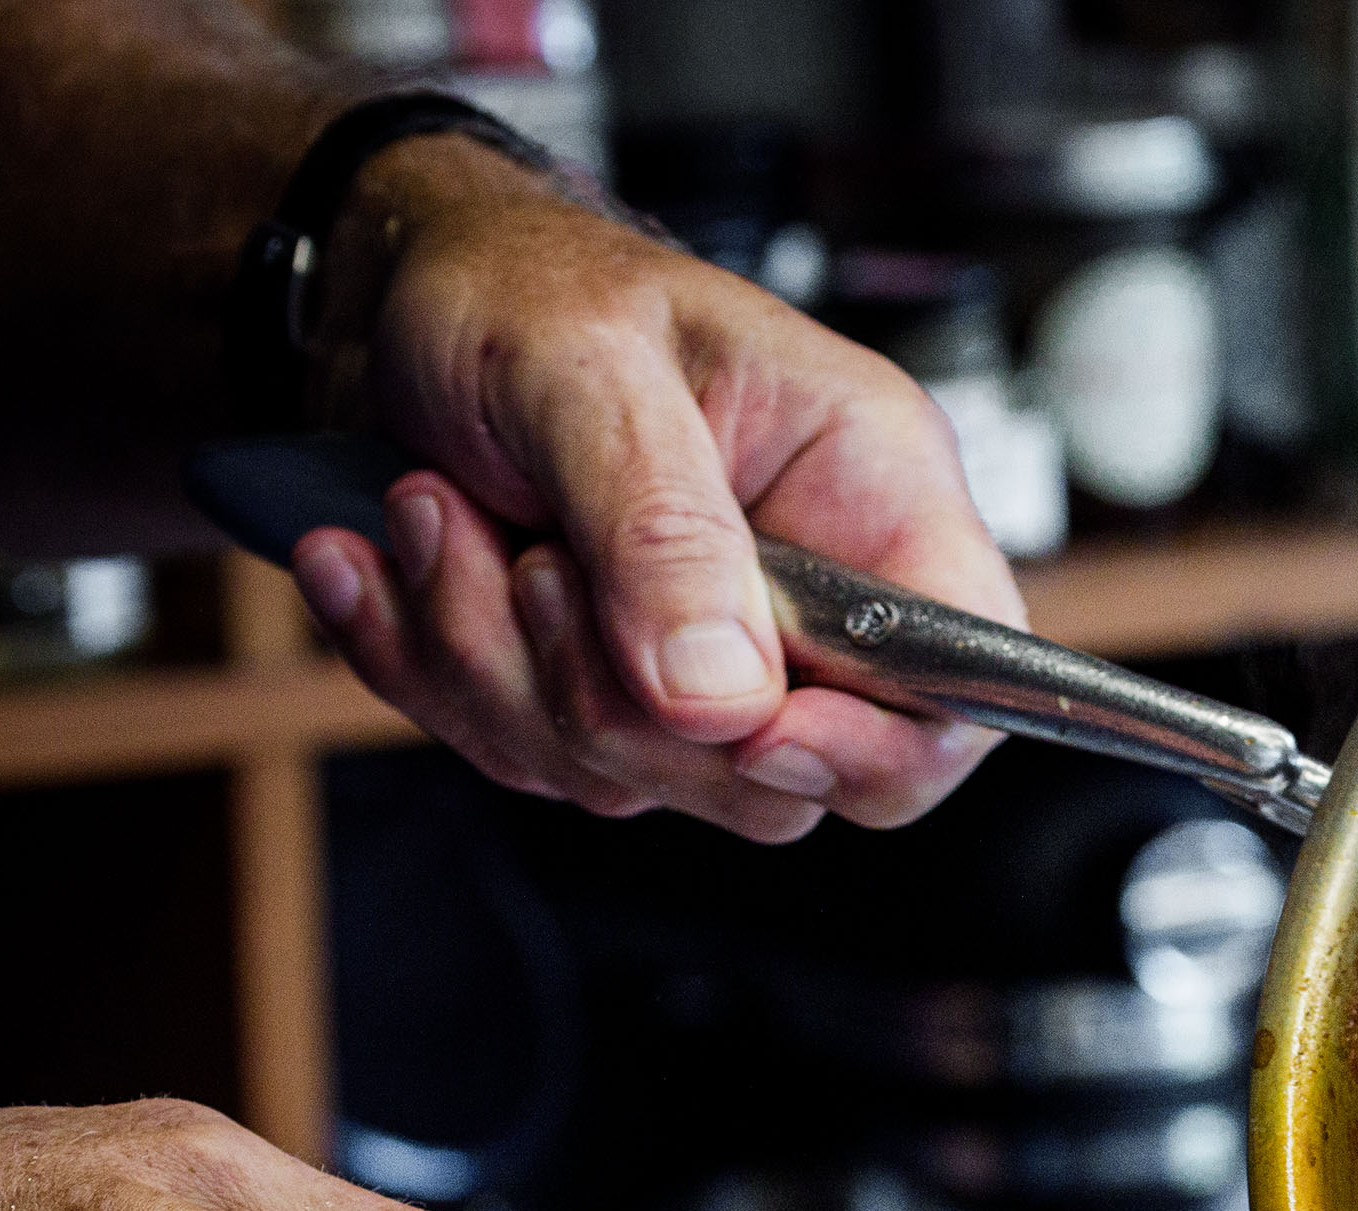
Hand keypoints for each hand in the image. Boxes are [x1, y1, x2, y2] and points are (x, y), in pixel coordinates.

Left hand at [285, 137, 1018, 841]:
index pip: (959, 682)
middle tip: (531, 565)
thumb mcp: (585, 368)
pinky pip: (539, 762)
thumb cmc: (522, 285)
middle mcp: (811, 596)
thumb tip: (723, 698)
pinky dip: (439, 670)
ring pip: (645, 778)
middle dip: (619, 704)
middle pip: (781, 776)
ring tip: (433, 512)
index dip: (879, 746)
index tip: (747, 732)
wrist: (397, 290)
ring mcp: (709, 663)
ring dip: (498, 667)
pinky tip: (399, 557)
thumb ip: (662, 531)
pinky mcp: (612, 696)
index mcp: (870, 492)